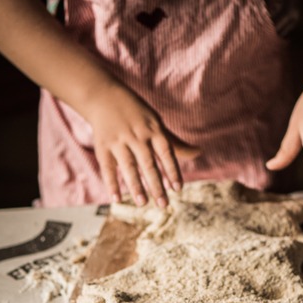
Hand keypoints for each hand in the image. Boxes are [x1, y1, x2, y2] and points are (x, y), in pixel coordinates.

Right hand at [87, 83, 199, 206]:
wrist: (103, 97)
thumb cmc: (137, 115)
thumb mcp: (157, 124)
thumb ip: (175, 143)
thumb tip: (200, 153)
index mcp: (154, 130)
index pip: (166, 153)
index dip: (173, 171)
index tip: (178, 189)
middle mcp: (137, 136)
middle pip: (148, 163)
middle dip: (156, 185)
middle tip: (163, 205)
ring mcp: (119, 141)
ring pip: (129, 166)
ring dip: (136, 186)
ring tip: (142, 203)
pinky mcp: (102, 146)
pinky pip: (108, 168)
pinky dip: (112, 184)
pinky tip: (117, 200)